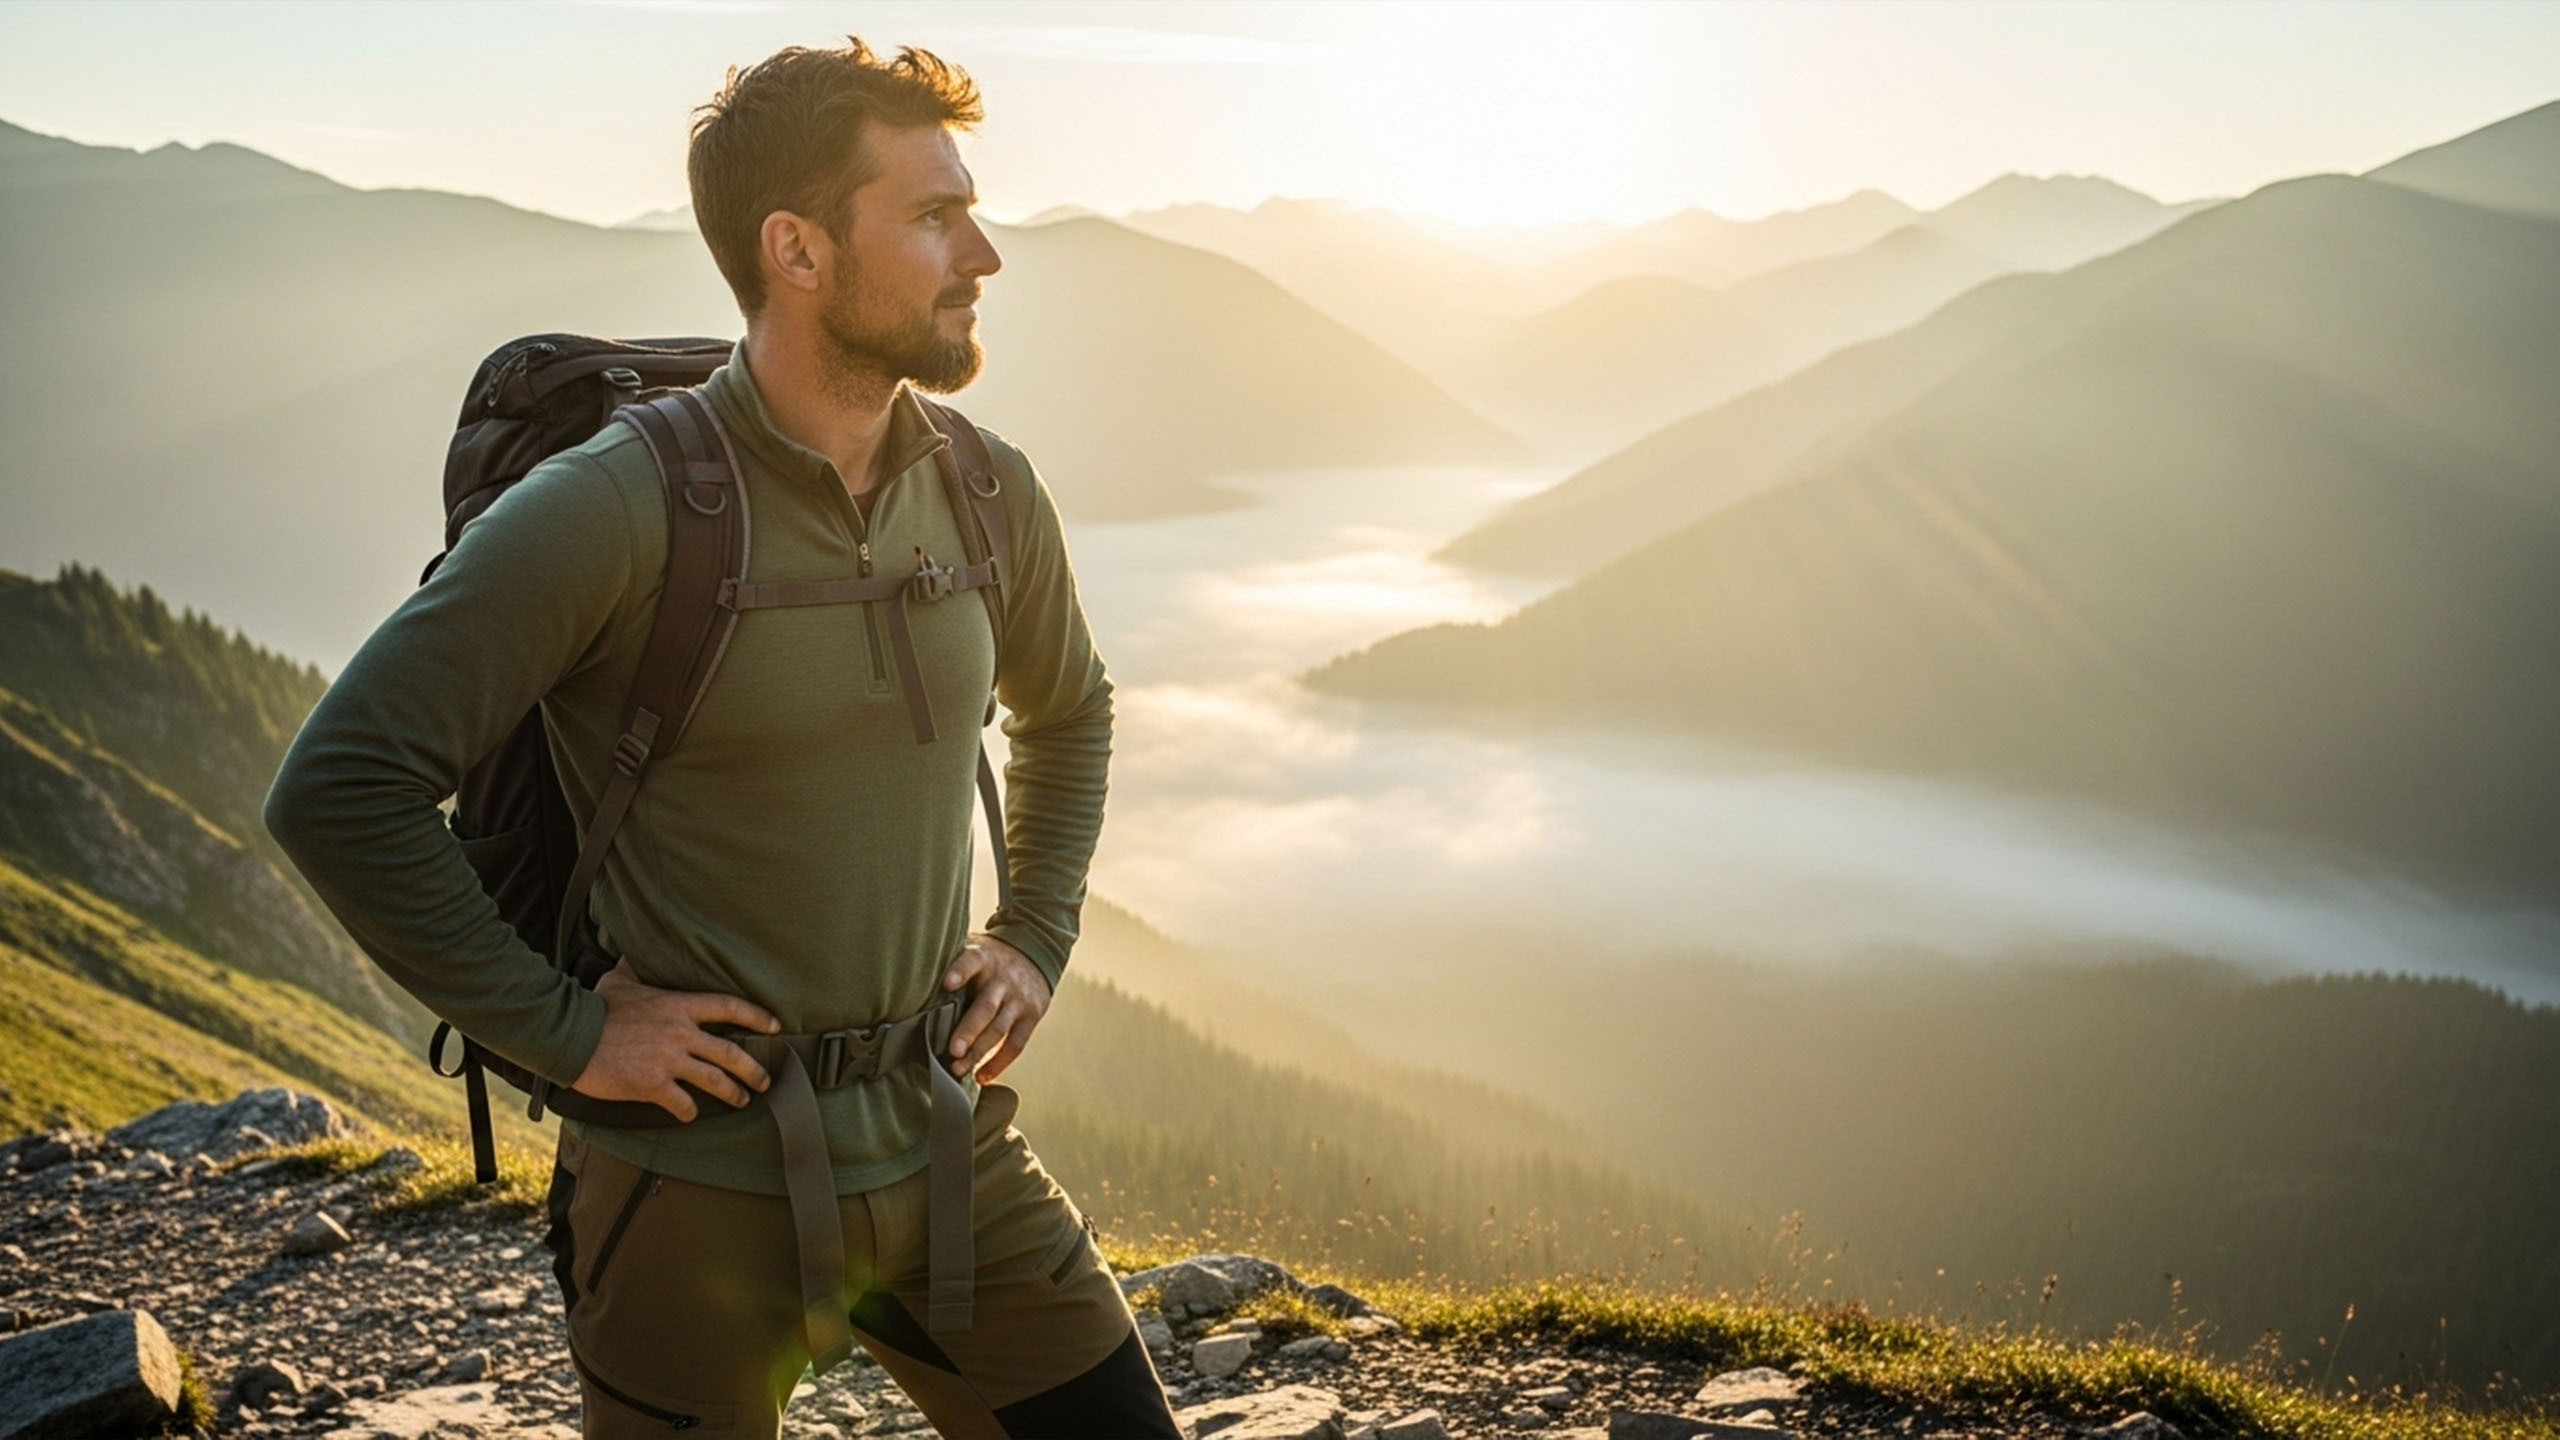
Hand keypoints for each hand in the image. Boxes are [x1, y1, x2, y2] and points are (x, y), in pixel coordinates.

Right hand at [570, 957, 780, 1121]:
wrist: (571, 1036)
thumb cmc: (595, 1007)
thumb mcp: (620, 980)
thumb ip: (636, 968)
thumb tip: (633, 950)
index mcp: (678, 1006)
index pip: (729, 1006)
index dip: (757, 1016)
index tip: (775, 1026)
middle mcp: (681, 1033)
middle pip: (731, 1053)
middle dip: (754, 1069)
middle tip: (764, 1080)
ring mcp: (669, 1060)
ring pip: (715, 1081)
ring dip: (733, 1094)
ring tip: (742, 1101)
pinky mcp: (653, 1085)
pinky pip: (683, 1103)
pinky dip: (689, 1112)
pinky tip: (689, 1115)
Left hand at [941, 934, 1052, 1082]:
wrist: (1035, 954)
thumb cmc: (990, 959)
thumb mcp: (974, 948)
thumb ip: (950, 960)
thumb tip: (910, 977)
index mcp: (984, 959)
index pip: (971, 962)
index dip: (960, 972)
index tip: (946, 984)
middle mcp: (1002, 980)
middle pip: (986, 1007)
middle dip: (969, 1030)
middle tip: (953, 1050)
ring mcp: (1018, 999)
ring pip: (999, 1029)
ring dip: (979, 1051)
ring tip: (959, 1068)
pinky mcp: (1031, 1016)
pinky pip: (1016, 1043)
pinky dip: (999, 1063)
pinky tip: (981, 1076)